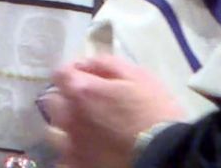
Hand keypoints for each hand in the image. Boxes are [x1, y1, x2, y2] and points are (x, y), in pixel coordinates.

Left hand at [44, 55, 185, 167]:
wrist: (168, 154)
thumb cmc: (155, 112)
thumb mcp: (138, 76)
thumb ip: (106, 64)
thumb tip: (85, 62)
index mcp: (82, 92)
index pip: (59, 74)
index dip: (71, 70)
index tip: (86, 74)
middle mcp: (70, 119)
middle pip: (51, 102)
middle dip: (64, 97)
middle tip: (84, 101)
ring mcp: (72, 147)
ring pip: (54, 132)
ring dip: (64, 126)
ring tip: (83, 129)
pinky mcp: (78, 167)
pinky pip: (63, 159)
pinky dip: (70, 153)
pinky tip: (86, 151)